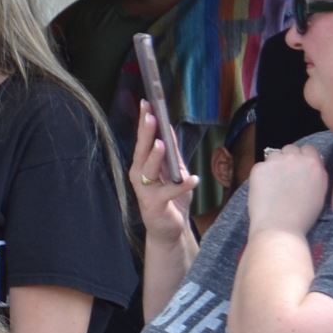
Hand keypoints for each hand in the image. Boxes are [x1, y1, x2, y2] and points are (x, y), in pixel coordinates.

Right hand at [128, 104, 196, 244]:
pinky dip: (181, 185)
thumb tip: (168, 129)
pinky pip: (169, 192)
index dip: (144, 122)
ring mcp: (145, 190)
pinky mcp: (155, 204)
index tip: (147, 104)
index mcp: (142, 165)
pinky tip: (192, 179)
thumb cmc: (171, 199)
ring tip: (161, 145)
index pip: (143, 140)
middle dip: (146, 133)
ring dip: (156, 157)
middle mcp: (139, 175)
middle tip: (150, 117)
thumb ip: (171, 153)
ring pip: (149, 170)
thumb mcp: (173, 172)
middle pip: (142, 151)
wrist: (170, 229)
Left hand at [241, 144, 329, 239]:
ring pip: (274, 155)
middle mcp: (296, 158)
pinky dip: (261, 175)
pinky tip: (263, 190)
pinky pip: (260, 166)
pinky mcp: (259, 168)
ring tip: (273, 184)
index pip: (309, 149)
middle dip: (288, 159)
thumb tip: (311, 166)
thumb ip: (316, 175)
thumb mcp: (320, 193)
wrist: (280, 228)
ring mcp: (276, 161)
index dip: (303, 158)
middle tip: (284, 177)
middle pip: (291, 149)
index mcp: (314, 164)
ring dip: (274, 165)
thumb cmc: (303, 217)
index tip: (299, 169)